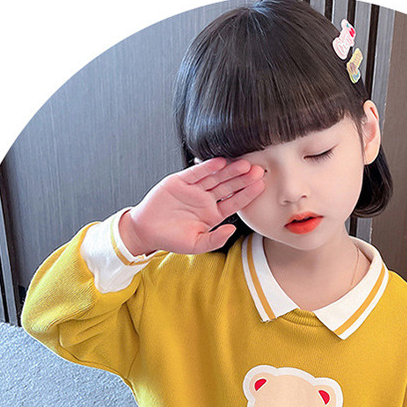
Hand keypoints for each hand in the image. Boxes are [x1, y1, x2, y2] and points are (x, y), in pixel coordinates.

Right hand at [119, 158, 264, 255]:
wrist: (146, 231)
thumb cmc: (171, 239)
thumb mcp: (197, 245)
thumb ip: (216, 239)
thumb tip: (232, 230)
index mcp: (213, 214)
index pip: (234, 202)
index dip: (247, 194)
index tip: (260, 186)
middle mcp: (206, 200)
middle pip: (228, 187)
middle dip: (243, 179)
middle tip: (257, 170)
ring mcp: (194, 190)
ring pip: (215, 177)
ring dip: (229, 170)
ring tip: (243, 164)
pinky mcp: (179, 182)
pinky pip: (195, 173)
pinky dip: (206, 167)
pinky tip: (219, 162)